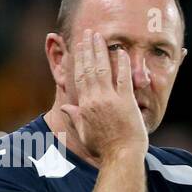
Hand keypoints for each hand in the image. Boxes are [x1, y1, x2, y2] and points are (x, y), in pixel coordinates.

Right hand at [57, 29, 147, 159]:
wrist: (121, 157)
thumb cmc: (104, 149)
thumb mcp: (84, 133)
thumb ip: (75, 117)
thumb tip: (65, 106)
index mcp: (84, 105)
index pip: (79, 77)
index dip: (78, 60)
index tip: (78, 47)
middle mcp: (95, 99)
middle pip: (89, 68)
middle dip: (88, 49)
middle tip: (89, 33)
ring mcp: (110, 100)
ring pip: (103, 69)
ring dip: (101, 51)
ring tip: (100, 36)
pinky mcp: (126, 103)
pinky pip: (124, 79)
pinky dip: (122, 64)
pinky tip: (122, 52)